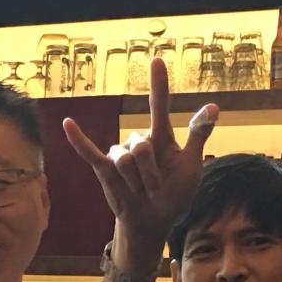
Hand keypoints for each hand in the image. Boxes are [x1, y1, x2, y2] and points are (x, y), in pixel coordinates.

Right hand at [63, 57, 218, 272]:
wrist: (154, 220)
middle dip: (151, 173)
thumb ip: (197, 135)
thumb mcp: (192, 165)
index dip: (158, 84)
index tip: (157, 61)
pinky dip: (78, 139)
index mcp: (161, 137)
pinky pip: (89, 152)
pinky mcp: (105, 169)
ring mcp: (121, 154)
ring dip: (136, 182)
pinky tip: (67, 123)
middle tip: (157, 188)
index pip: (159, 106)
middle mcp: (139, 141)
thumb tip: (214, 106)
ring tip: (142, 192)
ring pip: (124, 160)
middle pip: (142, 147)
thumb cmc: (175, 192)